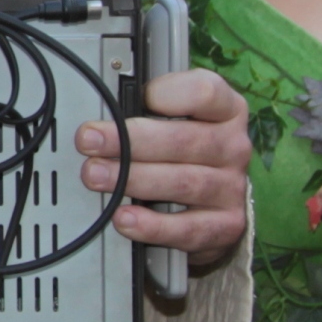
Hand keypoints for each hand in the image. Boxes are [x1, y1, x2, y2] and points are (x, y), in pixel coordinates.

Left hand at [79, 66, 250, 271]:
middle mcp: (231, 147)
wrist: (220, 199)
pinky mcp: (225, 225)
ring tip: (96, 175)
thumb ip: (148, 109)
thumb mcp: (178, 117)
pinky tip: (125, 218)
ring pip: (182, 183)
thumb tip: (104, 114)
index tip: (138, 98)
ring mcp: (231, 187)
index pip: (205, 93)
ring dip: (133, 179)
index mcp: (224, 111)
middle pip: (184, 140)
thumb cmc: (190, 148)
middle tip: (89, 141)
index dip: (168, 93)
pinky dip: (153, 226)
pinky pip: (188, 229)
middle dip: (129, 141)